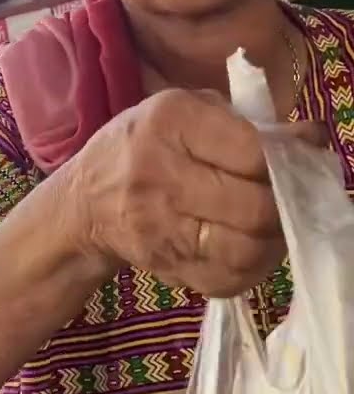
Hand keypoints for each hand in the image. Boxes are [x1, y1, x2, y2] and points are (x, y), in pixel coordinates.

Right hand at [67, 88, 303, 297]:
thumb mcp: (183, 114)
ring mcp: (158, 227)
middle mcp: (158, 175)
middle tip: (287, 197)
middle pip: (254, 206)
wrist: (82, 205)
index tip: (294, 157)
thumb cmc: (142, 148)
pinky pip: (227, 279)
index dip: (285, 158)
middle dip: (283, 204)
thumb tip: (310, 140)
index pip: (252, 151)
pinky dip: (251, 268)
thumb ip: (245, 123)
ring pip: (246, 249)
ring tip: (273, 225)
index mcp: (169, 123)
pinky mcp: (163, 266)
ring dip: (273, 241)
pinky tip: (249, 248)